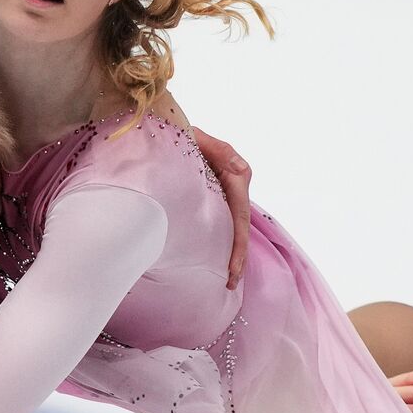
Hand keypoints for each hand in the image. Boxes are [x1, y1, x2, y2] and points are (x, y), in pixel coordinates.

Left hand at [191, 125, 250, 289]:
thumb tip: (238, 168)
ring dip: (232, 253)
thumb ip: (216, 149)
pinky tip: (216, 262)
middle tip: (230, 282)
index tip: (233, 268)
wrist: (172, 131)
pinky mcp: (216, 196)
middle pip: (240, 227)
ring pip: (234, 227)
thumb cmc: (182, 132)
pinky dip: (222, 242)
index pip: (241, 216)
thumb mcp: (197, 136)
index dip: (238, 244)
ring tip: (228, 280)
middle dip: (237, 257)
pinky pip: (223, 222)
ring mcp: (227, 192)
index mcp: (237, 173)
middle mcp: (236, 184)